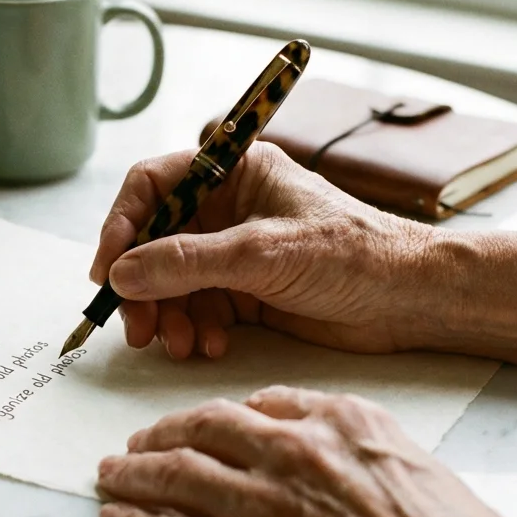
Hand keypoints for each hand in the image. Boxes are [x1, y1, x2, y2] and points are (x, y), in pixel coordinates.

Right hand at [89, 142, 432, 359]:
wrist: (409, 300)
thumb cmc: (354, 254)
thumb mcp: (262, 253)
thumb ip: (187, 262)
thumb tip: (123, 273)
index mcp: (232, 171)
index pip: (152, 185)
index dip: (121, 225)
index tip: (107, 270)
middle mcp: (227, 207)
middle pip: (154, 241)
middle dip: (142, 286)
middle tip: (138, 326)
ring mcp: (234, 251)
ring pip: (171, 281)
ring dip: (168, 315)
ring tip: (180, 344)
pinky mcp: (246, 291)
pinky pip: (198, 308)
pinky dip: (196, 329)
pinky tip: (212, 345)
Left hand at [97, 387, 516, 516]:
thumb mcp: (419, 470)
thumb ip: (364, 448)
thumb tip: (332, 448)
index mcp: (341, 423)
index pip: (259, 404)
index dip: (219, 415)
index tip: (202, 424)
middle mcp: (293, 452)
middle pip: (203, 430)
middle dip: (162, 435)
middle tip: (139, 444)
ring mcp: (261, 507)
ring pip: (173, 475)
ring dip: (133, 476)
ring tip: (112, 476)